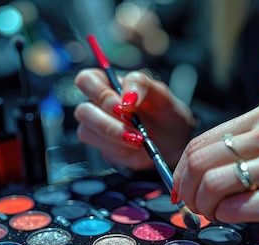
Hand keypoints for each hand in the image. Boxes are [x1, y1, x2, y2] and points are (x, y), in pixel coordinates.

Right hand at [73, 68, 196, 169]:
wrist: (174, 138)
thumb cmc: (164, 110)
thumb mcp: (159, 91)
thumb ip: (140, 85)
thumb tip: (127, 98)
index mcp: (106, 83)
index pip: (86, 80)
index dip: (100, 94)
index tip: (126, 106)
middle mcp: (96, 105)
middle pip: (83, 111)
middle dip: (109, 122)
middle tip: (134, 127)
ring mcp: (97, 128)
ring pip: (86, 132)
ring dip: (115, 137)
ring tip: (140, 139)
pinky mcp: (104, 148)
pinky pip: (102, 150)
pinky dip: (121, 150)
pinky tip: (137, 147)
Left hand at [173, 104, 258, 237]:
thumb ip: (234, 150)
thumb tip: (185, 175)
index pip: (199, 141)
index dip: (180, 170)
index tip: (181, 188)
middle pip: (200, 162)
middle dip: (186, 190)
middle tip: (192, 205)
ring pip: (214, 185)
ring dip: (203, 206)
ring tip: (213, 212)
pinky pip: (237, 209)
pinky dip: (224, 217)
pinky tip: (232, 217)